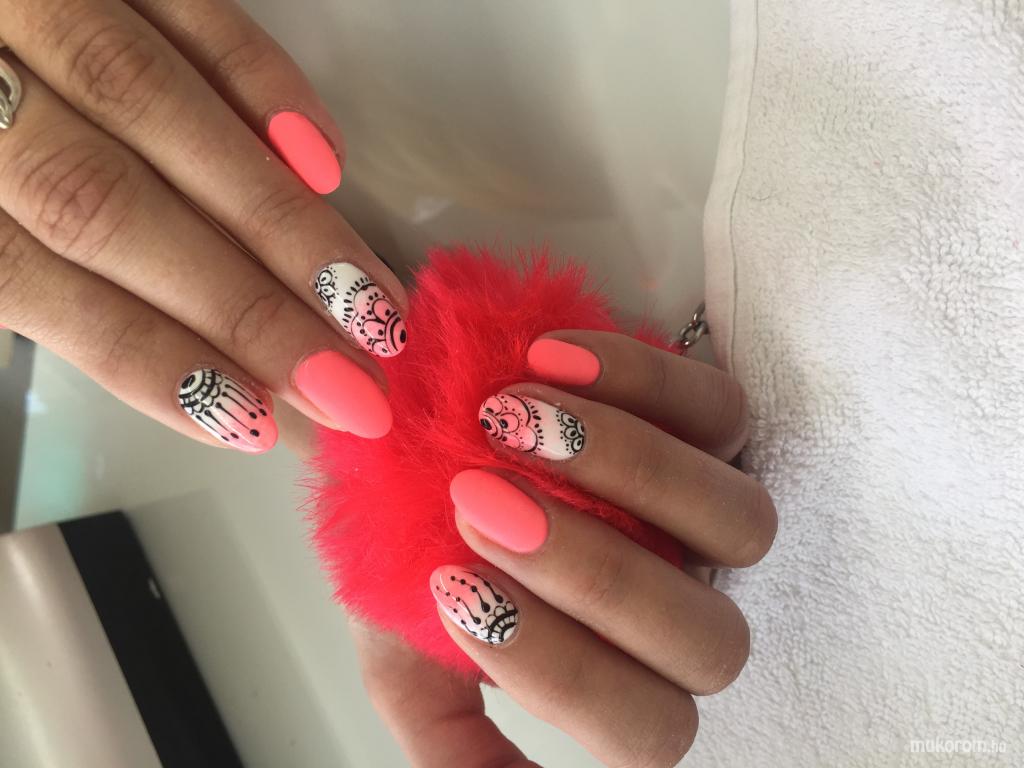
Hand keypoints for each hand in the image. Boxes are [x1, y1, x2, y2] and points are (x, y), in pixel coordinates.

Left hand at [0, 0, 405, 451]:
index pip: (31, 278)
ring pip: (154, 111)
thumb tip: (227, 388)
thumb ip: (59, 285)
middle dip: (244, 309)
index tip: (256, 424)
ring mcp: (33, 2)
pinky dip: (258, 81)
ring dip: (280, 221)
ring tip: (369, 301)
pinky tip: (326, 160)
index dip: (150, 358)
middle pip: (105, 207)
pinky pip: (184, 5)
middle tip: (350, 386)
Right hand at [360, 332, 776, 766]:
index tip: (453, 590)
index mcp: (617, 679)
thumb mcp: (408, 650)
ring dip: (626, 472)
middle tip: (479, 500)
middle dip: (594, 576)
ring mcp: (709, 509)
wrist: (401, 438)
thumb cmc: (414, 548)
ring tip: (509, 420)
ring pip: (740, 525)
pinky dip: (640, 383)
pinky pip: (720, 408)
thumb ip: (448, 742)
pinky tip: (545, 360)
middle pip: (710, 643)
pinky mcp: (715, 417)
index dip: (558, 675)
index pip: (642, 728)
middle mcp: (682, 605)